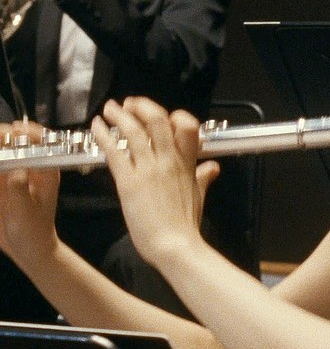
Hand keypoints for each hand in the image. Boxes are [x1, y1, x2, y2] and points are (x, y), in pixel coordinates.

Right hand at [0, 120, 60, 263]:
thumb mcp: (26, 211)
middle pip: (15, 142)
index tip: (14, 130)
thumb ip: (19, 188)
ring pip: (1, 152)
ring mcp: (12, 173)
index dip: (28, 132)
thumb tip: (16, 168)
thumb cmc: (34, 231)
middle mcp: (29, 168)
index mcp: (45, 171)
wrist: (26, 247)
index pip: (41, 142)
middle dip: (2, 136)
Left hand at [91, 97, 219, 264]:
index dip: (174, 115)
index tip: (162, 116)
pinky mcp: (129, 181)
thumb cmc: (186, 224)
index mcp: (187, 163)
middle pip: (157, 120)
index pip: (186, 126)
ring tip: (109, 108)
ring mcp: (149, 169)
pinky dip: (104, 135)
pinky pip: (115, 151)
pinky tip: (97, 126)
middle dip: (141, 106)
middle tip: (129, 103)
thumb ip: (203, 178)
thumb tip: (213, 168)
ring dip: (119, 115)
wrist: (175, 245)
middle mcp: (169, 160)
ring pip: (134, 130)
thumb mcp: (199, 196)